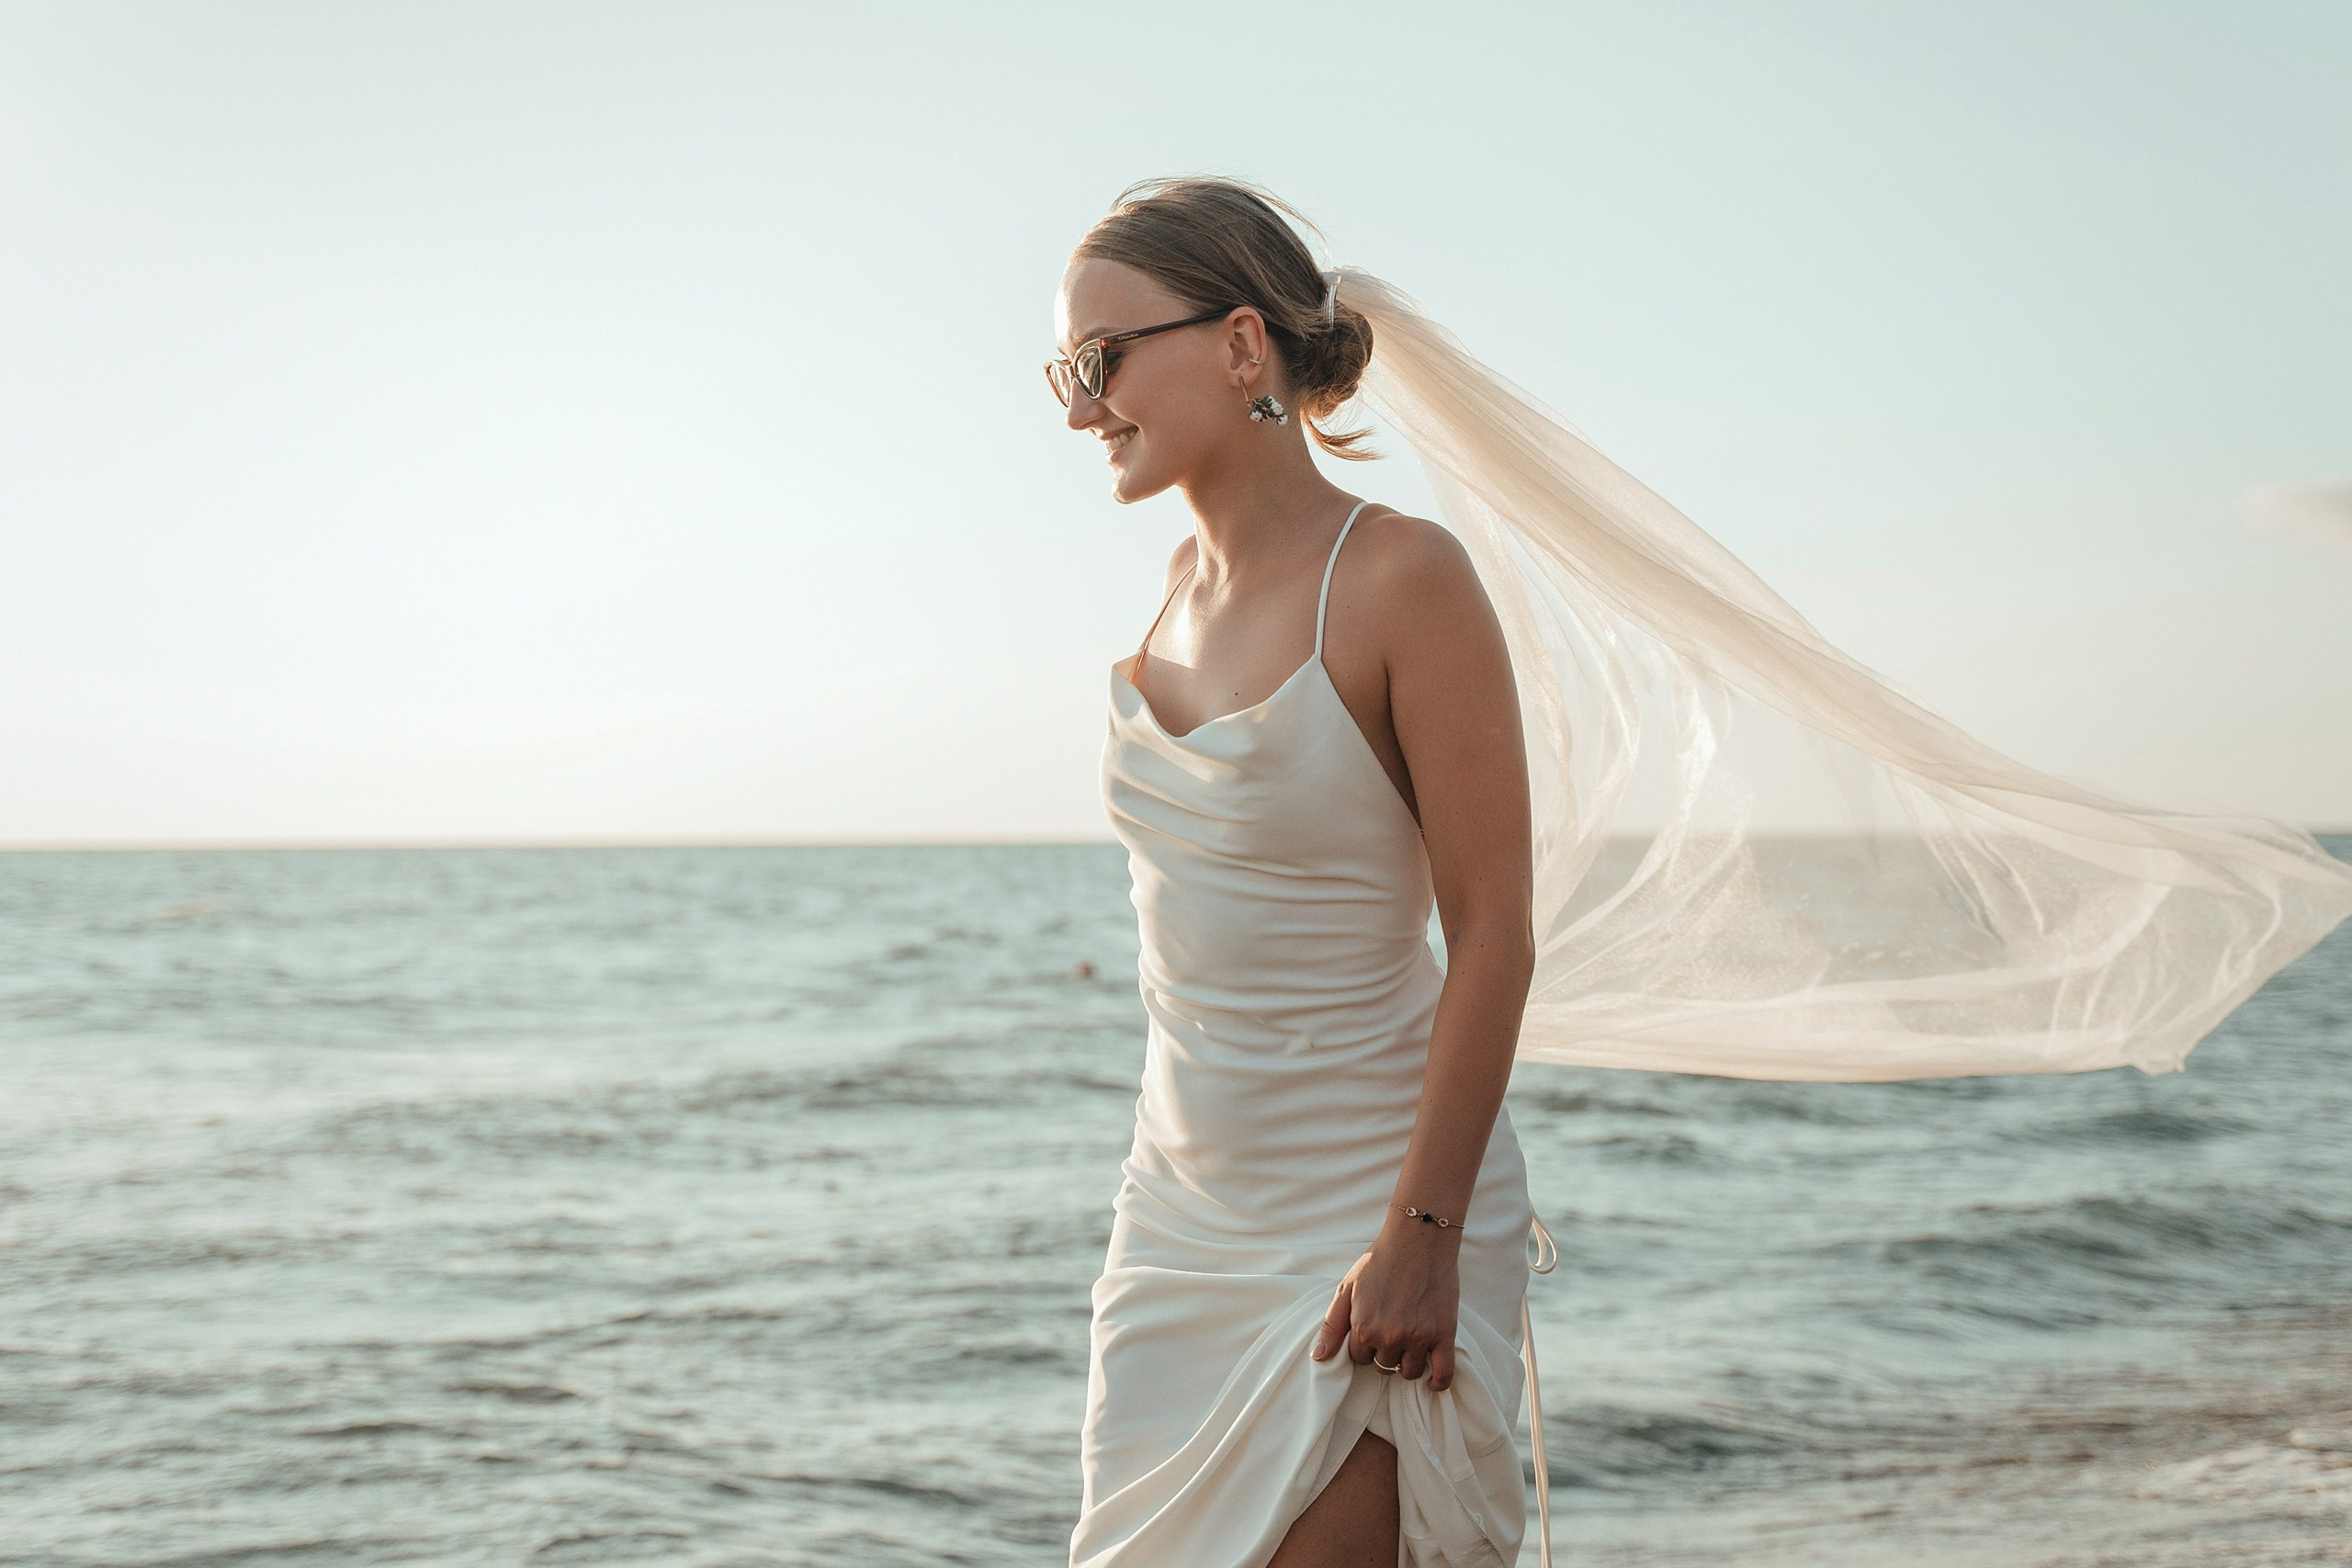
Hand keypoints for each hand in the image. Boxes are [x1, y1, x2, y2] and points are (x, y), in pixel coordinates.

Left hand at [1308, 1213, 1460, 1389]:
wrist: (1418, 1239)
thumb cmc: (1380, 1260)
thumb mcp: (1348, 1288)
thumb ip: (1332, 1325)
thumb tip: (1318, 1357)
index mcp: (1364, 1327)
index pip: (1359, 1358)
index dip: (1364, 1345)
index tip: (1372, 1330)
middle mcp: (1390, 1336)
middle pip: (1383, 1366)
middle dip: (1384, 1353)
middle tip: (1391, 1331)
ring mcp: (1418, 1337)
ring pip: (1409, 1372)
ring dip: (1406, 1363)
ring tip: (1408, 1344)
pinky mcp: (1444, 1334)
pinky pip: (1443, 1373)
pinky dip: (1437, 1382)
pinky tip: (1431, 1380)